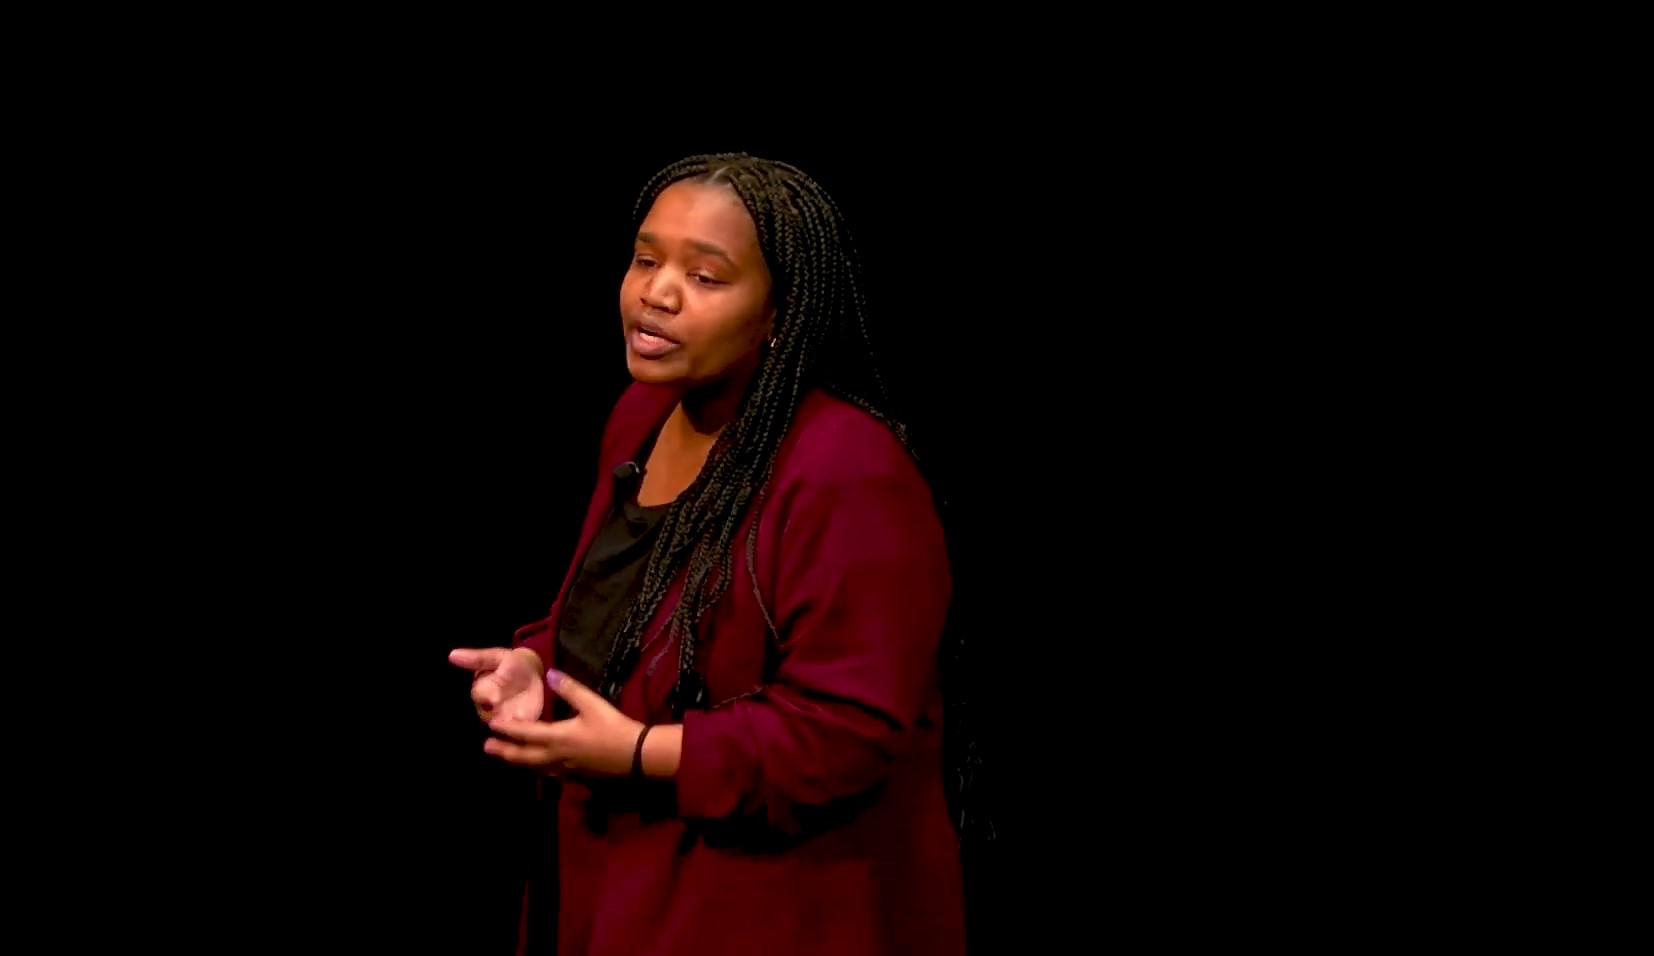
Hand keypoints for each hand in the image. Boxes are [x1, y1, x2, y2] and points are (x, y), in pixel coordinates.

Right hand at [449, 646, 544, 722]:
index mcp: (482, 690)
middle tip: (508, 712)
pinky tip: (528, 720)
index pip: (478, 695)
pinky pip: (519, 728)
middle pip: (488, 714)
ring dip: (508, 723)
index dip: (485, 696)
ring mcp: (505, 717)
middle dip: (496, 713)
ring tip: (517, 718)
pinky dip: (522, 725)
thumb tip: (452, 654)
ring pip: (502, 725)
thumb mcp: (495, 657)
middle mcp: (489, 707)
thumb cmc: (510, 664)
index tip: (494, 697)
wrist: (533, 672)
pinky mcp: (521, 722)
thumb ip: (476, 658)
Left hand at [484, 669, 643, 776]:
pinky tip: (537, 767)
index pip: (525, 732)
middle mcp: (555, 756)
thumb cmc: (613, 727)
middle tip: (486, 747)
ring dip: (516, 761)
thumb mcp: (592, 704)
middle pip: (523, 756)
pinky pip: (548, 774)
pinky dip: (536, 769)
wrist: (635, 756)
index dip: (507, 728)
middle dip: (504, 751)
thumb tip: (550, 673)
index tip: (491, 724)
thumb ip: (569, 689)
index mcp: (557, 737)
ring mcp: (564, 769)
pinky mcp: (574, 776)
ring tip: (505, 757)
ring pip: (533, 767)